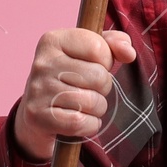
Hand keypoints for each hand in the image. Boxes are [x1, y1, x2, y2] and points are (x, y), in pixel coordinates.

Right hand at [13, 26, 135, 160]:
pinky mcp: (38, 117)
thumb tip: (128, 53)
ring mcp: (38, 90)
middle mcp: (42, 63)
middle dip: (103, 87)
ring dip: (97, 108)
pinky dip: (89, 125)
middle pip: (99, 77)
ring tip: (84, 105)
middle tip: (89, 89)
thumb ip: (113, 43)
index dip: (106, 62)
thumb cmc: (70, 78)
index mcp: (53, 40)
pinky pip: (81, 122)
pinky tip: (79, 120)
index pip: (99, 48)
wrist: (38, 113)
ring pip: (92, 101)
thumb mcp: (89, 54)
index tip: (93, 66)